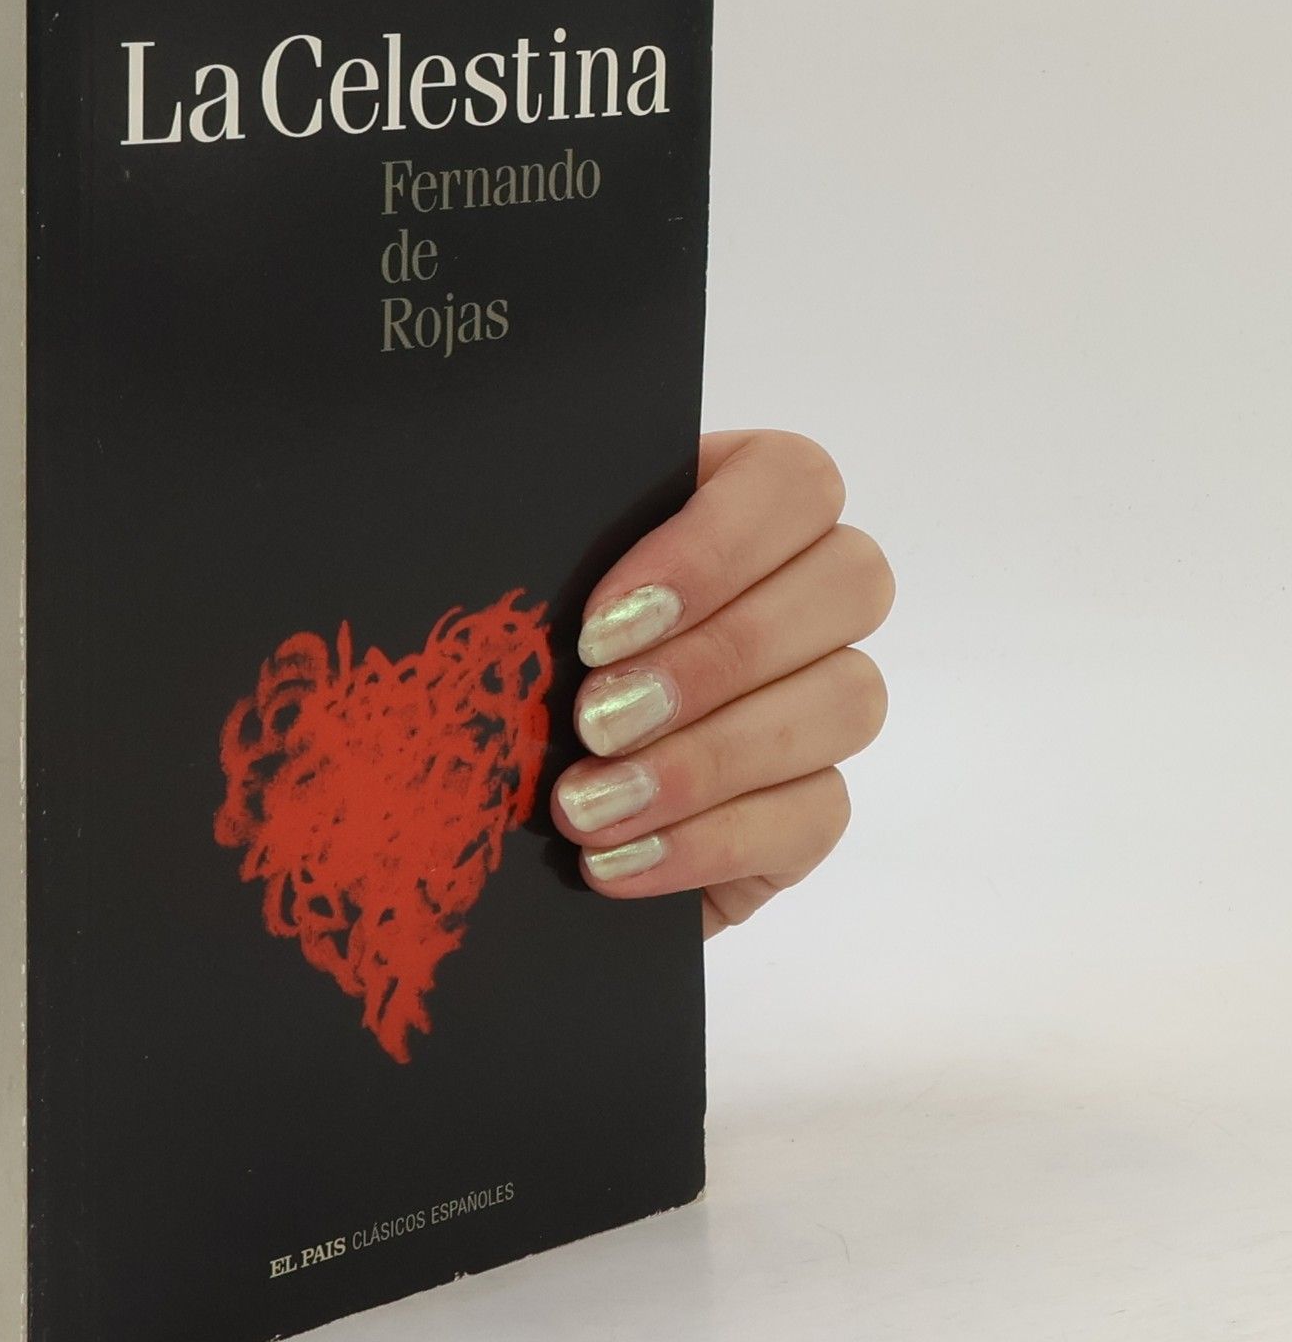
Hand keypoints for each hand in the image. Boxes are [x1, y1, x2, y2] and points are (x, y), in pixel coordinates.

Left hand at [552, 430, 892, 935]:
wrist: (491, 812)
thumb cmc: (506, 677)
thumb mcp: (514, 606)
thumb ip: (541, 565)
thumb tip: (523, 574)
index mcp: (733, 504)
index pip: (791, 482)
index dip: (711, 550)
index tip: (598, 629)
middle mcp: (803, 591)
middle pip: (850, 583)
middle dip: (714, 660)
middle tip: (594, 721)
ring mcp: (823, 700)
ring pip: (848, 700)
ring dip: (706, 760)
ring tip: (586, 805)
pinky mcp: (813, 807)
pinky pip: (815, 816)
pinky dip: (705, 842)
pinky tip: (613, 859)